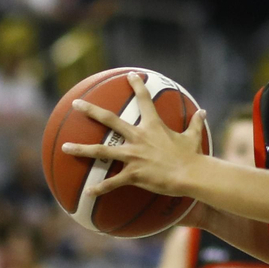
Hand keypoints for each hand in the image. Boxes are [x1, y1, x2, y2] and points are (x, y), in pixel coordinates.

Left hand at [61, 73, 209, 199]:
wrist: (191, 174)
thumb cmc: (192, 156)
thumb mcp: (194, 137)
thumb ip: (196, 123)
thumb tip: (203, 112)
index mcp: (153, 126)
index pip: (144, 100)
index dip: (137, 85)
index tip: (130, 76)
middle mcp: (138, 137)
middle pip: (109, 120)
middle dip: (90, 110)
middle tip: (76, 104)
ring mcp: (133, 156)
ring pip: (101, 151)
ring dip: (82, 149)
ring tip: (65, 147)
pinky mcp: (133, 174)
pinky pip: (112, 182)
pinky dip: (100, 188)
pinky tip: (88, 192)